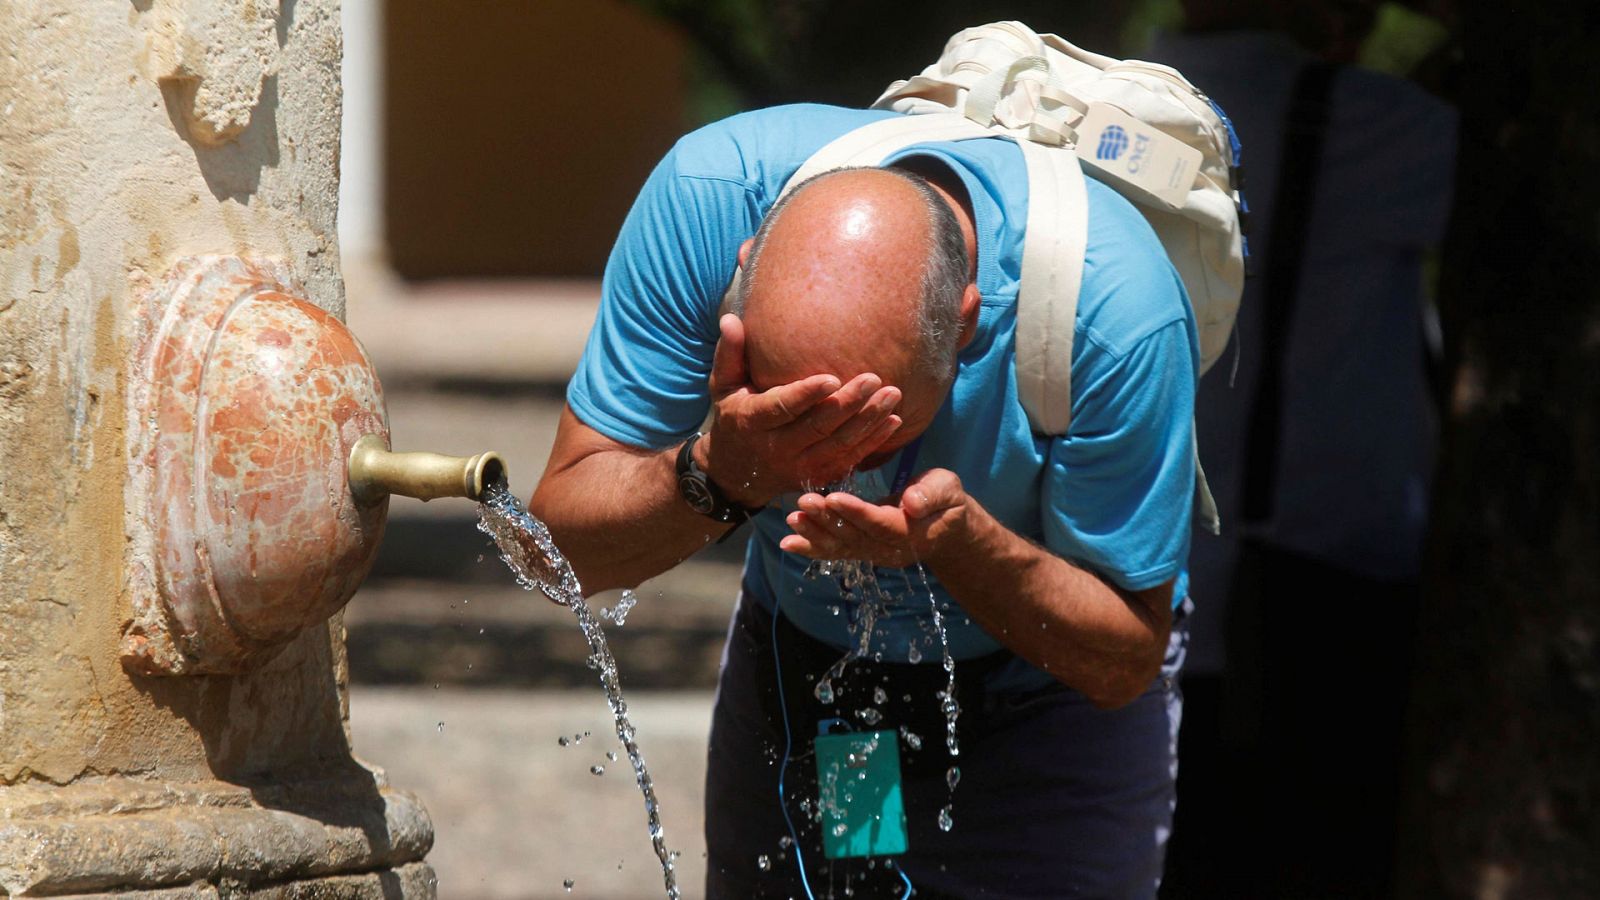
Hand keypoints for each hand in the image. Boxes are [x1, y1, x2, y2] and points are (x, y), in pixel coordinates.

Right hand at [701, 314, 902, 505]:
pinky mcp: (817, 477)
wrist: (734, 474)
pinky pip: (849, 460)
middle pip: (818, 427)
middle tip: (874, 378)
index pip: (783, 408)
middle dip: (848, 404)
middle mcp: (777, 449)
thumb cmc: (732, 418)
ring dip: (868, 422)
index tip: (832, 378)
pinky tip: (893, 421)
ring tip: (892, 395)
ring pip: (838, 445)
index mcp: (752, 422)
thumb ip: (729, 354)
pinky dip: (873, 442)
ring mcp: (799, 467)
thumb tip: (730, 318)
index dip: (807, 395)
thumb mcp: (722, 387)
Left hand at [778, 469, 971, 567]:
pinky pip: (835, 551)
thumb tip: (912, 503)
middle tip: (804, 502)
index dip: (857, 513)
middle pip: (855, 536)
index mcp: (911, 533)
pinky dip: (811, 547)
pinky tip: (788, 542)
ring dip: (814, 534)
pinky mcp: (861, 551)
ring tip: (792, 520)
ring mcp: (873, 553)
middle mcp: (889, 549)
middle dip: (827, 520)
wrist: (946, 528)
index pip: (880, 524)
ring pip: (841, 546)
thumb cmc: (945, 501)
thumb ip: (932, 495)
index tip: (834, 498)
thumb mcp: (947, 490)